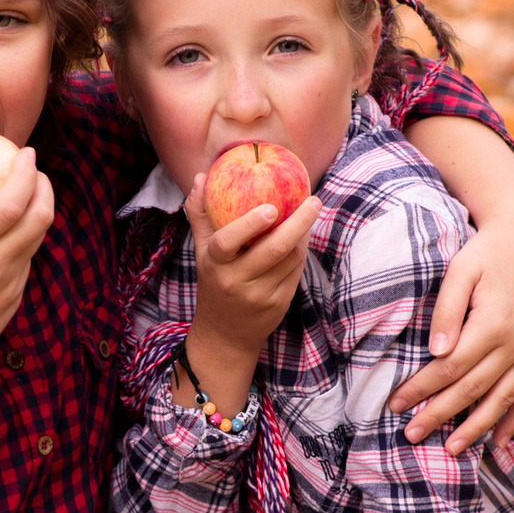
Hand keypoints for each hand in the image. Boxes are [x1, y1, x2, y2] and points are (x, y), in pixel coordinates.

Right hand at [0, 147, 54, 396]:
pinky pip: (29, 258)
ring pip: (39, 236)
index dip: (26, 172)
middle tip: (32, 168)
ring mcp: (10, 283)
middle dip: (43, 184)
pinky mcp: (14, 299)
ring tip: (25, 193)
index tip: (25, 153)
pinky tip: (11, 230)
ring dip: (40, 208)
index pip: (11, 200)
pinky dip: (28, 234)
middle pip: (40, 215)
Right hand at [178, 182, 318, 413]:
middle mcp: (235, 281)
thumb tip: (201, 177)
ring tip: (308, 213)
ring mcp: (259, 296)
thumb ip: (200, 214)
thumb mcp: (202, 252)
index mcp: (215, 264)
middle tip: (313, 200)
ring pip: (290, 259)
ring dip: (303, 235)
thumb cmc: (214, 282)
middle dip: (299, 222)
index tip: (271, 208)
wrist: (224, 335)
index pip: (228, 242)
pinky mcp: (278, 305)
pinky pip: (295, 272)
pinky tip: (303, 239)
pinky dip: (301, 253)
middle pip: (273, 249)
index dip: (249, 224)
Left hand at [387, 206, 513, 450]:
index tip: (395, 404)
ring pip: (502, 399)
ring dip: (475, 428)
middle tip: (410, 435)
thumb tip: (436, 352)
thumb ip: (447, 311)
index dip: (421, 389)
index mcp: (493, 324)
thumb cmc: (486, 251)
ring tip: (450, 450)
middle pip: (472, 390)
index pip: (449, 369)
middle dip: (439, 414)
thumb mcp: (461, 270)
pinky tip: (497, 439)